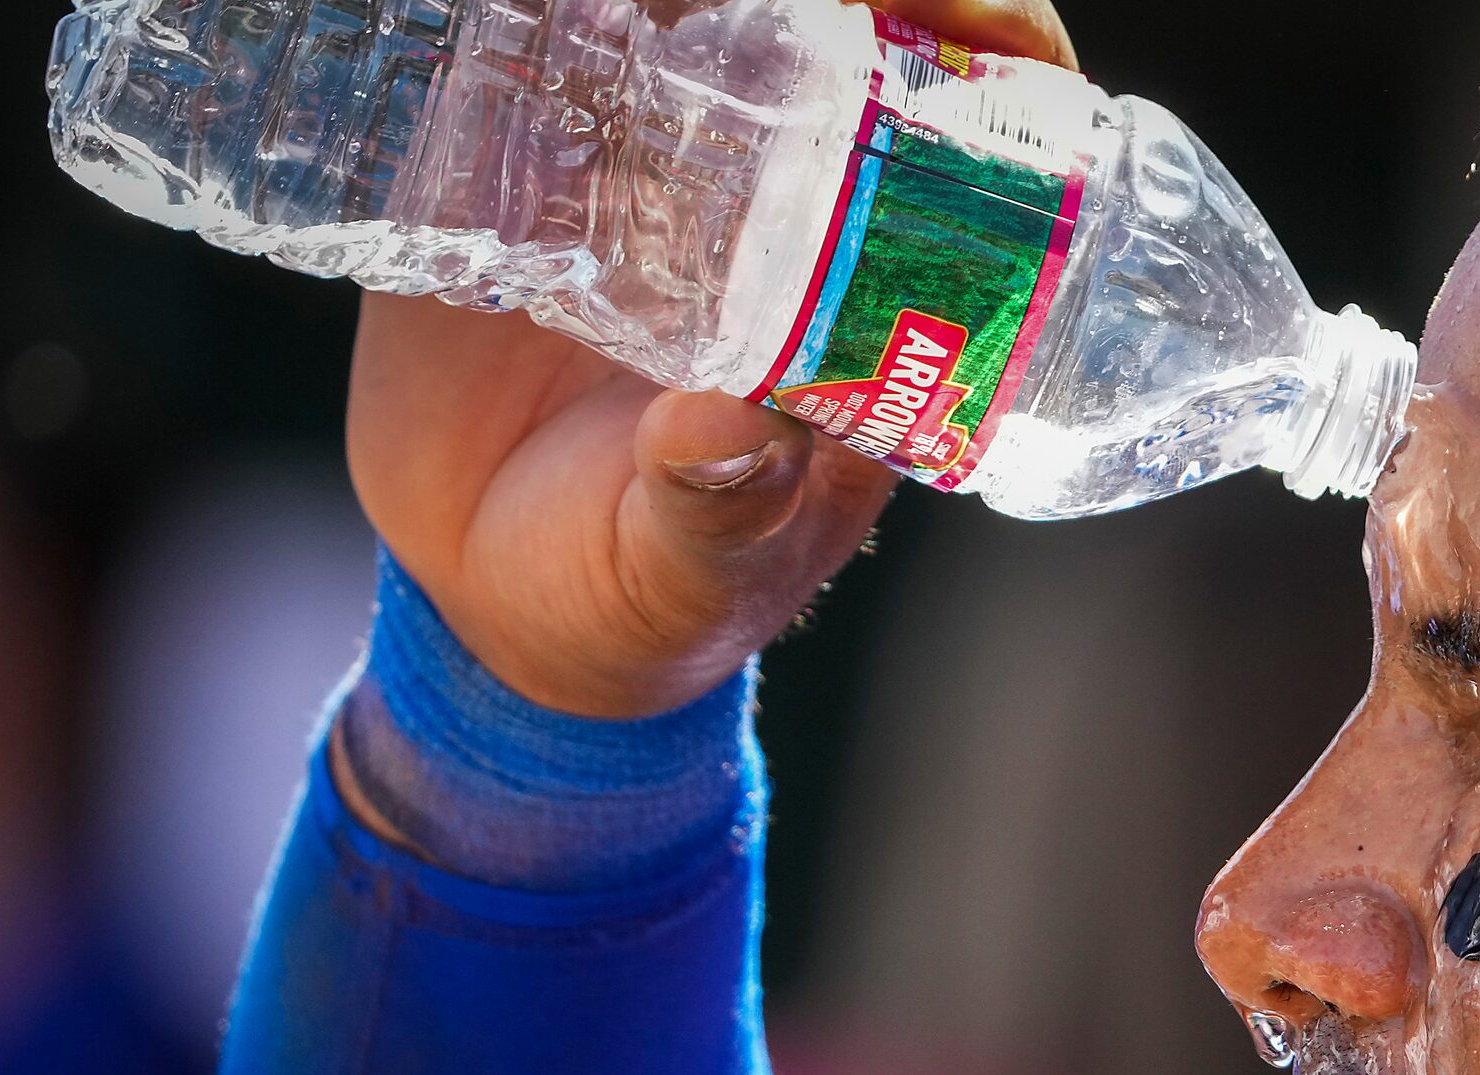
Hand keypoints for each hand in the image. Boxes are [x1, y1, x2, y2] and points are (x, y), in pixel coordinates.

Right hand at [345, 0, 1078, 720]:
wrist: (484, 609)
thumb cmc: (639, 605)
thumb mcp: (687, 574)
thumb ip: (715, 511)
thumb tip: (725, 426)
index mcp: (867, 302)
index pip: (967, 144)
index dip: (995, 64)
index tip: (994, 29)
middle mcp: (774, 214)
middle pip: (842, 40)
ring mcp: (645, 176)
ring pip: (696, 19)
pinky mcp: (513, 169)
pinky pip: (531, 52)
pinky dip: (536, 12)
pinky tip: (527, 9)